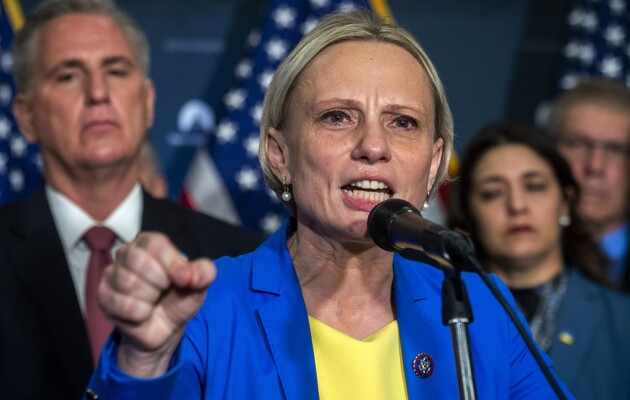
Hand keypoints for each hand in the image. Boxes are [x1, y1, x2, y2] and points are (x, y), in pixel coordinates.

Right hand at [99, 232, 216, 376]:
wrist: (164, 329)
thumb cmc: (178, 299)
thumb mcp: (198, 285)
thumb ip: (204, 273)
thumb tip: (188, 274)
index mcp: (150, 243)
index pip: (155, 244)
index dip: (172, 263)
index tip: (183, 279)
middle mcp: (127, 253)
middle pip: (138, 260)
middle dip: (160, 281)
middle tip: (164, 290)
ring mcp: (112, 274)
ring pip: (129, 283)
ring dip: (150, 299)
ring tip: (153, 301)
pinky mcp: (103, 296)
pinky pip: (123, 304)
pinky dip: (140, 314)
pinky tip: (143, 313)